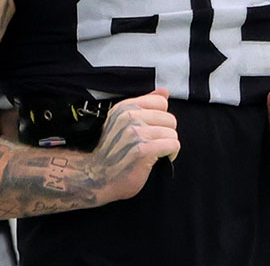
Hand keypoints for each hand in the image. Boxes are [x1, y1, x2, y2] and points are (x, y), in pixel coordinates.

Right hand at [90, 89, 179, 203]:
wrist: (97, 177)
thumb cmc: (113, 151)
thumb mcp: (123, 122)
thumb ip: (144, 105)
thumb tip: (164, 91)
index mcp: (124, 107)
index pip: (161, 102)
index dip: (161, 118)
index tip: (154, 129)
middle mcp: (129, 117)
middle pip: (170, 119)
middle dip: (166, 133)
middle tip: (155, 144)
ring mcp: (135, 133)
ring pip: (172, 133)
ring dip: (168, 145)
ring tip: (156, 152)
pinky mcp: (143, 150)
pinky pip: (173, 145)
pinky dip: (171, 154)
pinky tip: (160, 158)